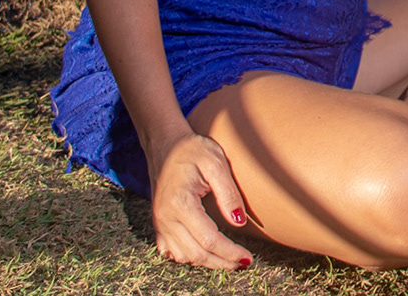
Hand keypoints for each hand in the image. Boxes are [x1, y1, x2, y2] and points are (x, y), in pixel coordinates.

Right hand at [146, 130, 251, 269]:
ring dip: (207, 263)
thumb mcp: (216, 162)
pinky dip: (189, 257)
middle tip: (244, 263)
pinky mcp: (158, 224)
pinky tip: (205, 254)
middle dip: (222, 263)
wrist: (165, 144)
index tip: (248, 258)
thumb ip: (229, 192)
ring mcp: (159, 222)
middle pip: (196, 254)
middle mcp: (165, 217)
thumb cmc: (193, 149)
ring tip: (230, 261)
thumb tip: (239, 221)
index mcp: (180, 203)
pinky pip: (171, 251)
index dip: (230, 253)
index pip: (208, 240)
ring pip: (183, 256)